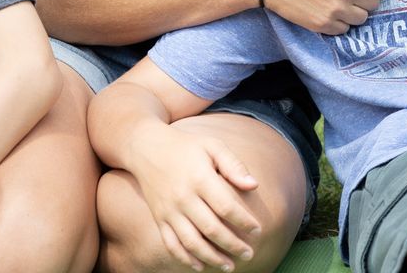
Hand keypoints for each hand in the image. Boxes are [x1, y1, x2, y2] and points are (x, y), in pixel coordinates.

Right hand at [124, 124, 263, 271]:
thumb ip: (234, 165)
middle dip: (232, 245)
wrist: (148, 149)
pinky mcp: (159, 219)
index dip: (244, 221)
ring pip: (191, 242)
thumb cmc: (187, 147)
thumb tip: (254, 185)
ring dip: (211, 258)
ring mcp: (169, 211)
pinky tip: (200, 266)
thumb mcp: (213, 146)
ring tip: (229, 266)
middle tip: (249, 254)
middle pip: (211, 229)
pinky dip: (185, 259)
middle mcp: (183, 198)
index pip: (226, 207)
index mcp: (200, 179)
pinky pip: (171, 244)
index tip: (258, 231)